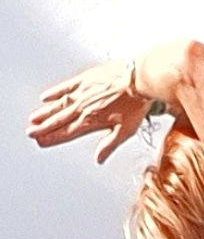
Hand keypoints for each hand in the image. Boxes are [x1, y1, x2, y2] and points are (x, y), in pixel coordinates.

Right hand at [26, 61, 152, 163]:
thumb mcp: (125, 131)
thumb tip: (99, 159)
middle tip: (31, 133)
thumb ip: (109, 145)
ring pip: (58, 105)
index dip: (53, 138)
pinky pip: (65, 87)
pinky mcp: (85, 79)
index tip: (42, 142)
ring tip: (33, 119)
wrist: (138, 80)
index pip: (68, 133)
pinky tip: (45, 97)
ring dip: (45, 113)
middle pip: (59, 120)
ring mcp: (82, 92)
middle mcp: (83, 107)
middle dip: (44, 128)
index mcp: (91, 121)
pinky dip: (54, 92)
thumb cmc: (135, 104)